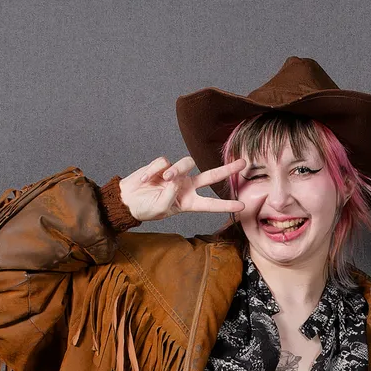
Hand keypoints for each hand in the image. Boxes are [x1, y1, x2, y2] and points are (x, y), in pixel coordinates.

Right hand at [119, 155, 243, 222]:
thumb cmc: (145, 209)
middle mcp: (186, 187)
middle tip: (243, 163)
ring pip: (185, 163)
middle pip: (211, 176)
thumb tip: (176, 179)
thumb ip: (170, 196)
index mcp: (189, 203)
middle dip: (227, 169)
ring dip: (175, 170)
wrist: (127, 199)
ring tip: (162, 179)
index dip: (226, 205)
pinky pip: (164, 161)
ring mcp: (176, 175)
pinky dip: (154, 170)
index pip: (211, 204)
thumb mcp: (160, 209)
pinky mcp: (164, 165)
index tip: (243, 205)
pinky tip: (145, 179)